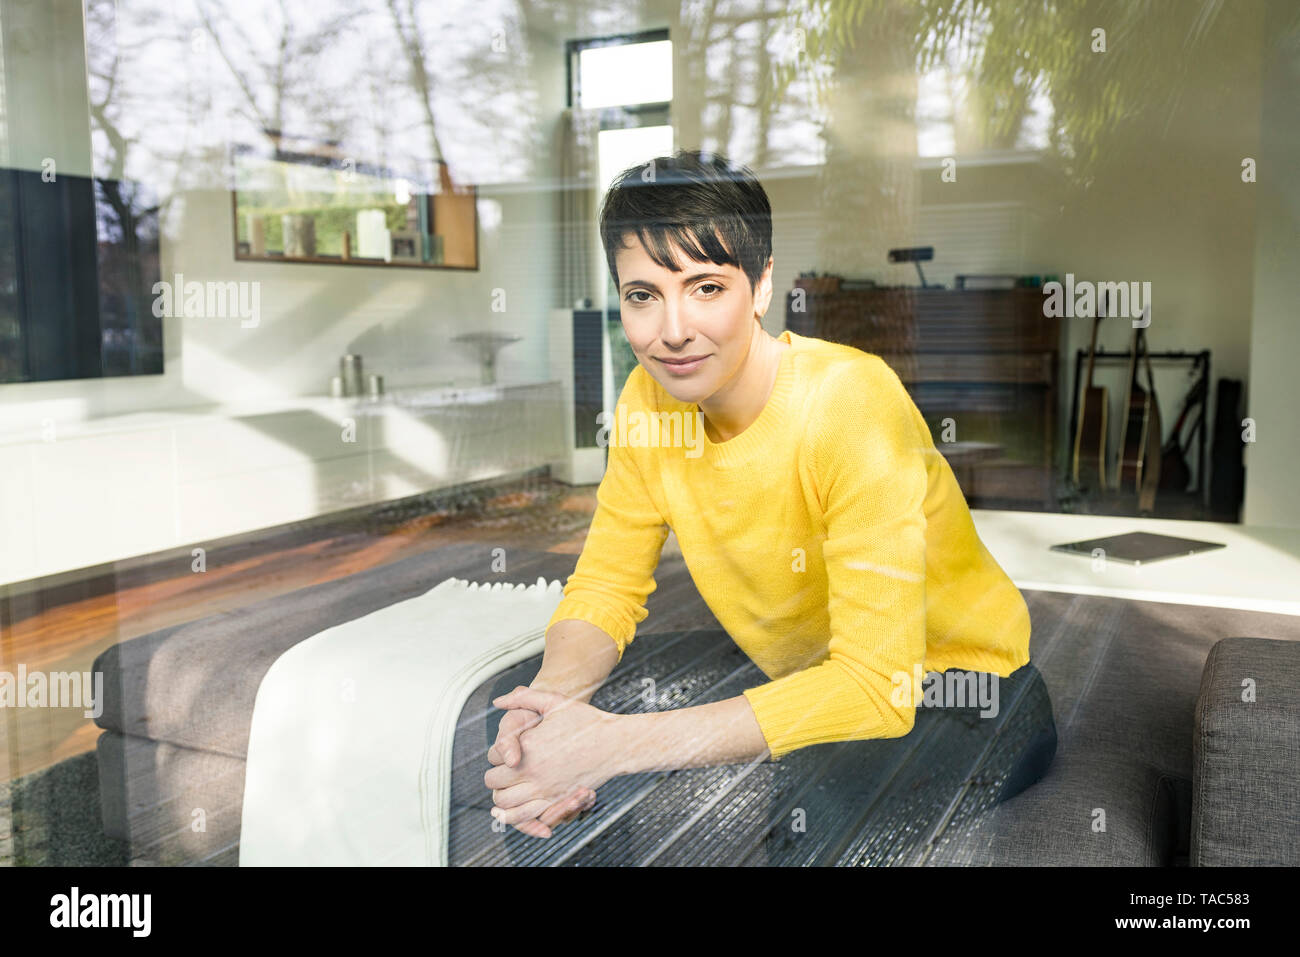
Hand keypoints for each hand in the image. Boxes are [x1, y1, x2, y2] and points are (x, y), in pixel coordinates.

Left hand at [488, 705, 595, 837]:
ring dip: (502, 798)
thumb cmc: (588, 721)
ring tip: (508, 790)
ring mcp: (545, 790)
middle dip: (495, 776)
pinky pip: (526, 817)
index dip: (495, 753)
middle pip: (493, 783)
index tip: (504, 751)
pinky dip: (517, 816)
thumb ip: (523, 698)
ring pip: (505, 805)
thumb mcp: (555, 701)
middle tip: (503, 771)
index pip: (493, 757)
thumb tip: (498, 702)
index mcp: (528, 746)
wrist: (616, 745)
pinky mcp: (557, 802)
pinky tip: (518, 808)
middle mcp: (533, 771)